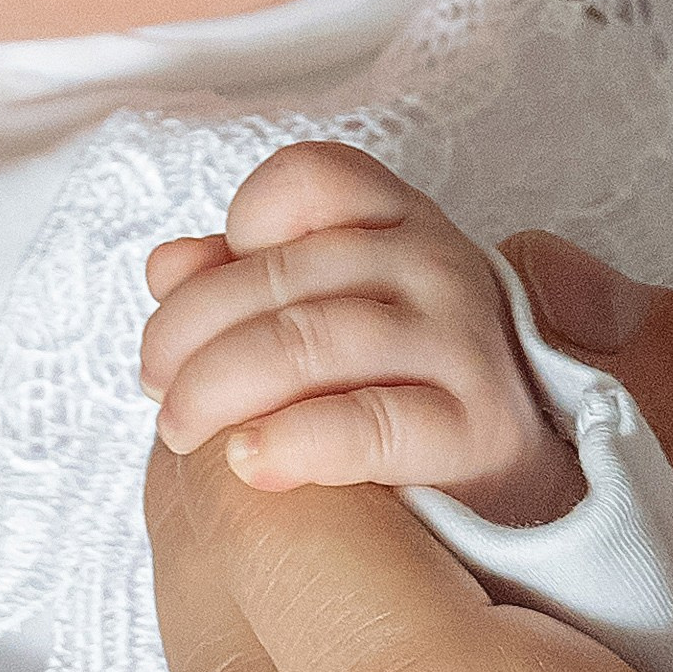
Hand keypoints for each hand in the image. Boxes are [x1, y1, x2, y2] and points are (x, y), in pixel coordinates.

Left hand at [141, 143, 580, 524]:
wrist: (513, 492)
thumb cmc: (400, 388)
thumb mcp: (324, 316)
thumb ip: (242, 282)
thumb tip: (168, 265)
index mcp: (396, 222)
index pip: (307, 179)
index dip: (236, 232)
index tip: (198, 304)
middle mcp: (436, 262)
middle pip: (279, 273)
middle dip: (188, 334)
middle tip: (159, 390)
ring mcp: (462, 341)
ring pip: (306, 341)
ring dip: (218, 389)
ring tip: (182, 431)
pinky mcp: (480, 428)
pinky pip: (367, 424)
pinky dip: (293, 441)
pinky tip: (251, 461)